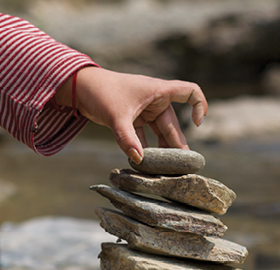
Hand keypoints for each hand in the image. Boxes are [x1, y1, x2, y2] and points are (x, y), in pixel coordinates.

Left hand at [53, 67, 207, 162]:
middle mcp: (155, 100)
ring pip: (159, 133)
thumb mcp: (116, 117)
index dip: (200, 105)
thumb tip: (139, 161)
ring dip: (161, 150)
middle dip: (176, 146)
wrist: (80, 88)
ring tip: (165, 171)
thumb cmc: (101, 93)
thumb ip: (128, 139)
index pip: (190, 91)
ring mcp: (145, 111)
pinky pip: (145, 136)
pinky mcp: (134, 119)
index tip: (197, 124)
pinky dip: (145, 149)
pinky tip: (144, 165)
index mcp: (158, 91)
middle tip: (180, 168)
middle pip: (173, 125)